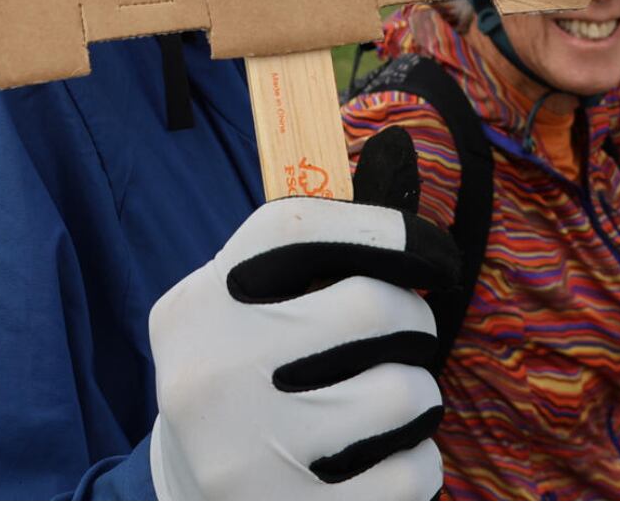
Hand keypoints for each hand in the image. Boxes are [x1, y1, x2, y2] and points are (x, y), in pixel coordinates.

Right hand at [148, 181, 459, 498]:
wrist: (186, 500)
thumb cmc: (245, 379)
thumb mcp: (245, 310)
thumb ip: (311, 250)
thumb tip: (399, 147)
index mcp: (197, 306)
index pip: (303, 226)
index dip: (391, 230)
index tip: (433, 253)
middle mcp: (212, 375)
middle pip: (374, 306)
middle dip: (414, 320)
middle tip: (407, 336)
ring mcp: (252, 454)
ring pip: (406, 392)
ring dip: (417, 396)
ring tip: (383, 406)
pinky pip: (416, 467)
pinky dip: (416, 460)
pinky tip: (379, 461)